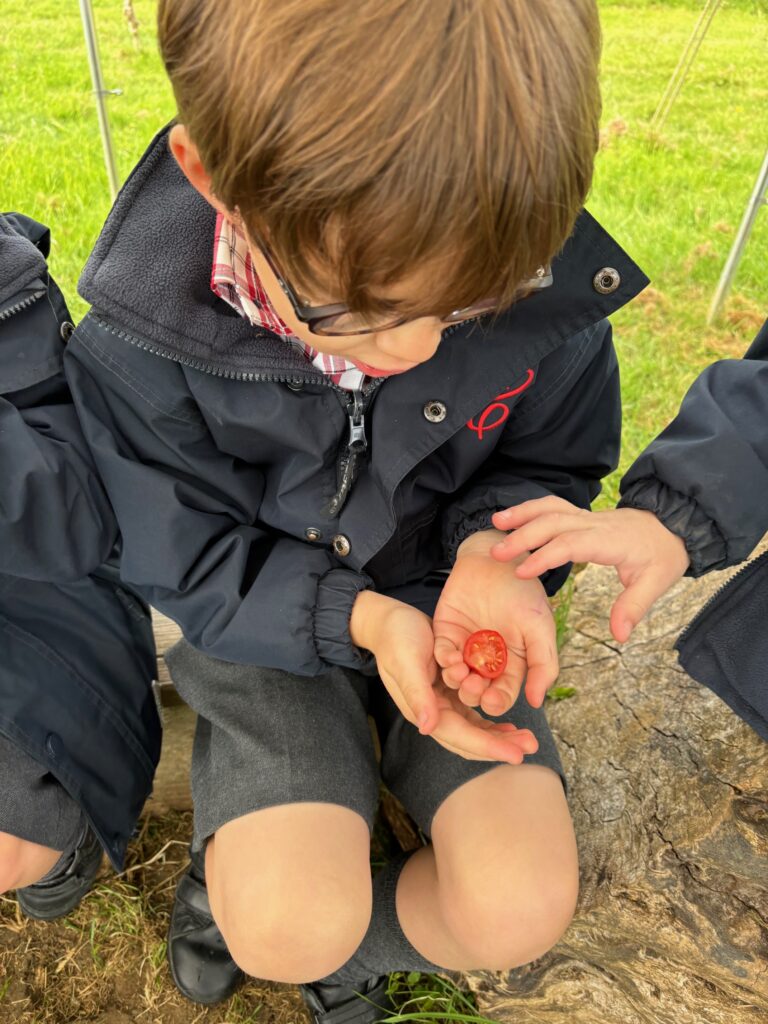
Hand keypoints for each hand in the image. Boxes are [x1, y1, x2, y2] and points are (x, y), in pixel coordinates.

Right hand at [350, 591, 537, 763]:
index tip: (517, 755)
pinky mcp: (449, 692)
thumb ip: (417, 693)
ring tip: (527, 738)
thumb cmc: (397, 637)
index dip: (489, 747)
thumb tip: (426, 727)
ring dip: (500, 736)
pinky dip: (491, 720)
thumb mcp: (406, 661)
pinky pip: (473, 714)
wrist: (389, 621)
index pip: (460, 736)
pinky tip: (509, 723)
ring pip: (475, 729)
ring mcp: (442, 704)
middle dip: (500, 745)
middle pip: (471, 739)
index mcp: (423, 709)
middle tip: (531, 746)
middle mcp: (434, 712)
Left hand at [433, 529, 558, 714]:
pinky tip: (451, 658)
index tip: (494, 700)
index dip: (498, 700)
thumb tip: (537, 701)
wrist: (497, 558)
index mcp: (512, 663)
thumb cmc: (523, 591)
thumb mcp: (539, 626)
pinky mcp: (446, 633)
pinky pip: (442, 653)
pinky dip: (445, 659)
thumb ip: (542, 663)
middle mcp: (487, 660)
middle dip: (474, 694)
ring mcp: (465, 647)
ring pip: (457, 676)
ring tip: (461, 675)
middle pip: (477, 690)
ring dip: (457, 680)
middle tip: (474, 688)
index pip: (504, 692)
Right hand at [490, 497, 690, 641]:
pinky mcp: (582, 515)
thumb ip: (633, 608)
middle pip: (552, 522)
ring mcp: (587, 516)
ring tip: (495, 522)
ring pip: (550, 508)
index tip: (521, 573)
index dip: (544, 557)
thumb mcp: (656, 583)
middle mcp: (594, 523)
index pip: (570, 544)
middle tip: (496, 554)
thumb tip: (619, 636)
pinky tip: (511, 518)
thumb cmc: (663, 555)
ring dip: (522, 514)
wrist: (674, 525)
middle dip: (523, 536)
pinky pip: (552, 506)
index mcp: (609, 540)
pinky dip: (530, 509)